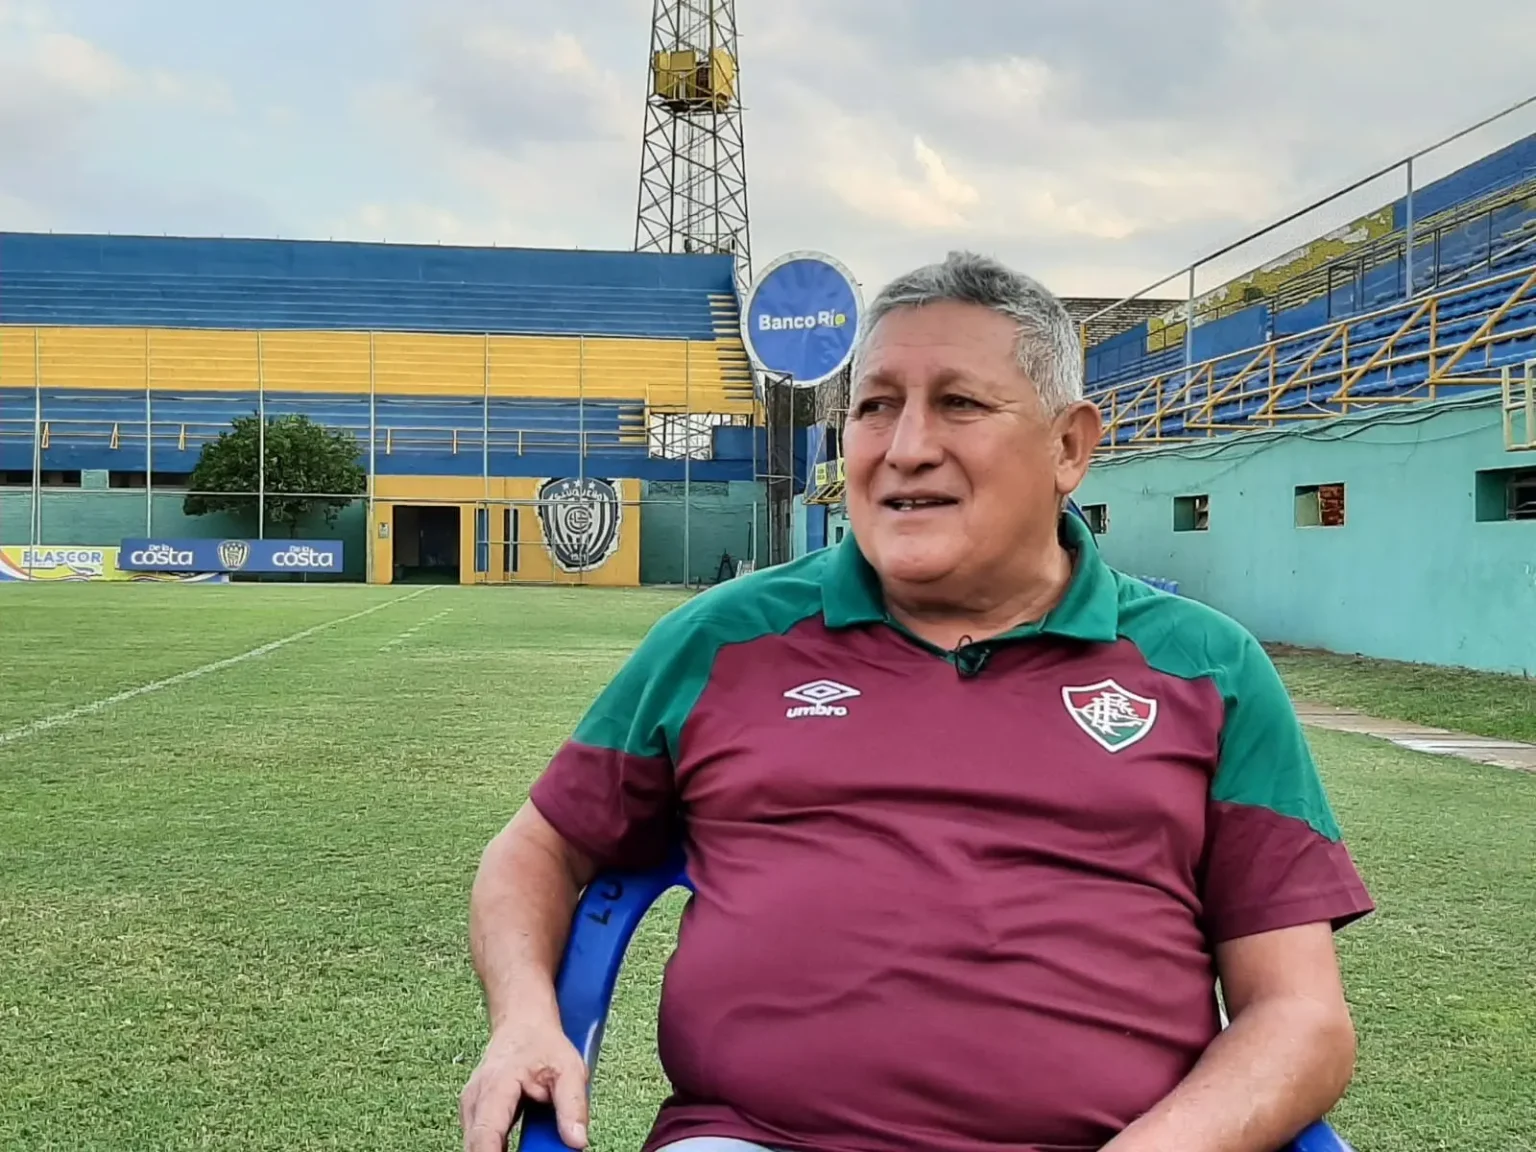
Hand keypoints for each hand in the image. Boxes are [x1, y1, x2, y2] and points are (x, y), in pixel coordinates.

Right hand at [460, 1025, 589, 1151]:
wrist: (522, 1023)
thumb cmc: (543, 1043)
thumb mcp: (569, 1069)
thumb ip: (573, 1105)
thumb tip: (577, 1142)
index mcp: (495, 1088)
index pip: (485, 1137)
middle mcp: (474, 1101)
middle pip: (477, 1148)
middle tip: (537, 1148)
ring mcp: (470, 1109)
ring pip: (477, 1147)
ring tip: (535, 1145)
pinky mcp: (474, 1115)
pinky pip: (481, 1142)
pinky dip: (498, 1150)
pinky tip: (522, 1148)